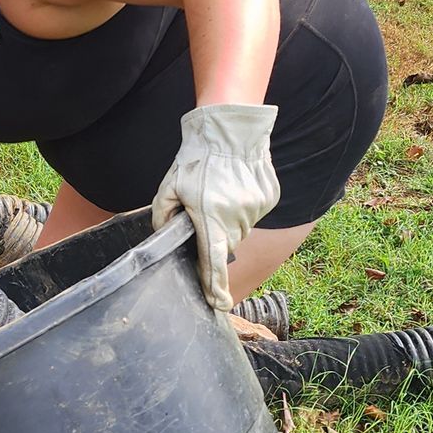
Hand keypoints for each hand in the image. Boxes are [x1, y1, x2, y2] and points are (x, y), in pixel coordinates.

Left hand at [151, 103, 279, 310]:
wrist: (231, 129)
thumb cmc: (197, 156)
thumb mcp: (170, 186)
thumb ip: (163, 216)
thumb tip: (165, 235)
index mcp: (210, 218)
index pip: (213, 263)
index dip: (214, 287)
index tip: (219, 304)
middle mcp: (237, 217)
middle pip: (226, 245)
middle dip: (215, 238)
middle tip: (205, 214)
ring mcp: (256, 208)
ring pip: (240, 229)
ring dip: (229, 221)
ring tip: (219, 193)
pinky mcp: (269, 198)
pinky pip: (253, 213)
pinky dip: (243, 207)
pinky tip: (234, 187)